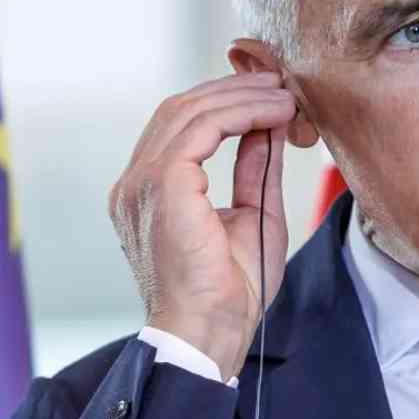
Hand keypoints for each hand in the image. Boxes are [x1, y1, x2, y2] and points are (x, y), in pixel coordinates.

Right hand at [109, 71, 294, 378]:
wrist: (211, 334)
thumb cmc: (229, 294)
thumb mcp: (251, 216)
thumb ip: (254, 171)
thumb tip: (267, 130)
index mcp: (148, 194)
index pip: (178, 127)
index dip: (222, 103)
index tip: (267, 97)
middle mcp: (135, 184)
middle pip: (179, 109)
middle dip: (232, 90)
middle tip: (279, 84)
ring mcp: (142, 183)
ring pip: (190, 110)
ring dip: (242, 96)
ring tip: (283, 95)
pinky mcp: (163, 185)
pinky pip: (202, 127)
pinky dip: (242, 112)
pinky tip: (276, 113)